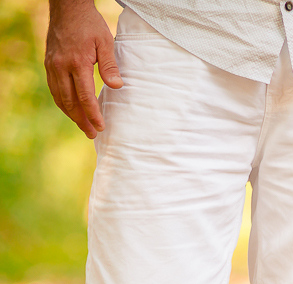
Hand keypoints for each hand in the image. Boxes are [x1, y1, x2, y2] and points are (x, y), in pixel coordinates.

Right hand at [45, 0, 123, 138]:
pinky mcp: (49, 64)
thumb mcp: (105, 42)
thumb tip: (117, 87)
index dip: (93, 114)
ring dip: (71, 114)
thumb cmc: (89, 25)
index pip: (85, 96)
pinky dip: (63, 102)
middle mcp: (61, 67)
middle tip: (92, 134)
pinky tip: (71, 109)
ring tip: (83, 126)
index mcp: (77, 63)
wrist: (67, 8)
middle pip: (70, 101)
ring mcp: (52, 66)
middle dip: (81, 120)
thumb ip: (110, 66)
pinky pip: (54, 88)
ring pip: (59, 97)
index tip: (100, 127)